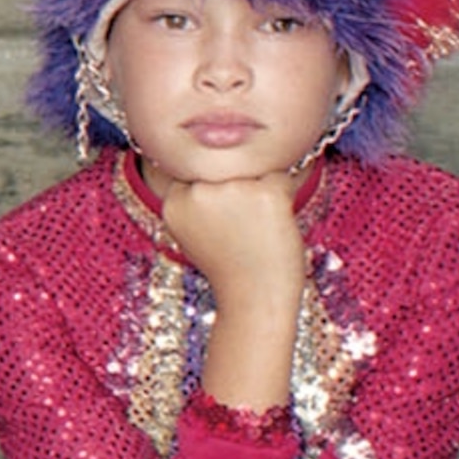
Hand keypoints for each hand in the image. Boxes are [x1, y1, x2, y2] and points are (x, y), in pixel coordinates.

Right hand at [156, 168, 306, 306]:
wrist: (254, 301)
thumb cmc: (229, 267)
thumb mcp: (193, 233)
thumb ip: (194, 199)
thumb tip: (211, 157)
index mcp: (174, 201)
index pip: (200, 172)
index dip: (217, 197)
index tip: (221, 226)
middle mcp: (198, 191)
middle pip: (227, 168)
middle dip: (238, 192)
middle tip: (240, 233)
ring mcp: (233, 190)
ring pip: (253, 170)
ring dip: (261, 195)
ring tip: (255, 232)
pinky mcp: (267, 194)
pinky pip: (280, 179)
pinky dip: (284, 200)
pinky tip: (273, 228)